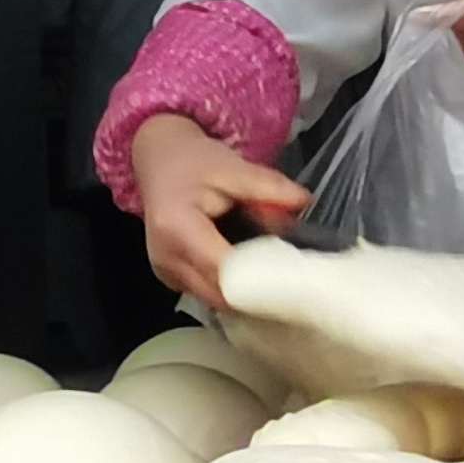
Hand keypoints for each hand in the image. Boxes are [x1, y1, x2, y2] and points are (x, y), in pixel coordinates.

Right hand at [127, 115, 311, 306]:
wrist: (159, 162)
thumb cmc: (192, 162)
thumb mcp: (232, 166)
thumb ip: (267, 186)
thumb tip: (304, 202)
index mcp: (178, 228)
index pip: (224, 270)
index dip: (260, 280)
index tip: (296, 279)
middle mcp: (166, 257)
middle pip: (220, 295)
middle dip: (257, 294)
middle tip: (295, 284)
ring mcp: (165, 271)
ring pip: (214, 300)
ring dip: (245, 295)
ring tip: (275, 279)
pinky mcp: (170, 278)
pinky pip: (207, 294)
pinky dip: (231, 290)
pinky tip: (250, 274)